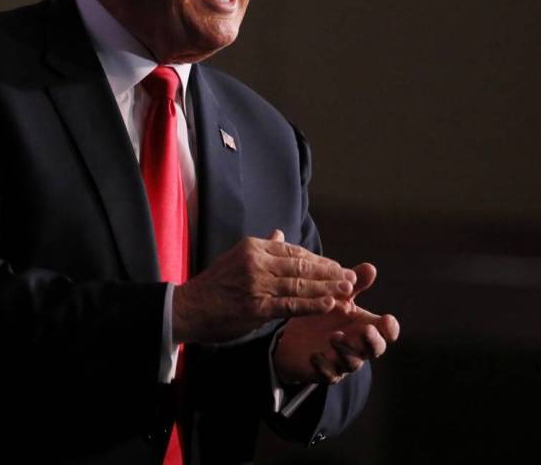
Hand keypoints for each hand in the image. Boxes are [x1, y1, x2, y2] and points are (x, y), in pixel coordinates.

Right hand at [173, 230, 357, 343]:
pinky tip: (329, 304)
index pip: (293, 251)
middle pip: (301, 265)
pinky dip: (312, 304)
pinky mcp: (257, 307)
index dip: (318, 259)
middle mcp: (256, 262)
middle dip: (329, 271)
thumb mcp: (237, 258)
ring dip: (327, 287)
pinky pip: (291, 305)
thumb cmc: (215, 285)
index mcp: (253, 247)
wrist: (189, 307)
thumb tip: (280, 233)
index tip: (336, 266)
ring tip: (348, 289)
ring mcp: (257, 284)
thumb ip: (263, 248)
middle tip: (350, 276)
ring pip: (300, 284)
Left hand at [272, 262, 399, 385]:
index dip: (390, 328)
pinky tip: (315, 355)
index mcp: (366, 326)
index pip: (387, 332)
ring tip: (334, 336)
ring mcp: (343, 360)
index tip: (387, 319)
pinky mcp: (325, 371)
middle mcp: (359, 346)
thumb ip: (354, 285)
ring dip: (346, 350)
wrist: (294, 336)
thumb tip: (370, 267)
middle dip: (372, 340)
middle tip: (366, 330)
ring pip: (352, 362)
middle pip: (375, 348)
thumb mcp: (337, 297)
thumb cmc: (324, 315)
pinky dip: (323, 366)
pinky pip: (328, 373)